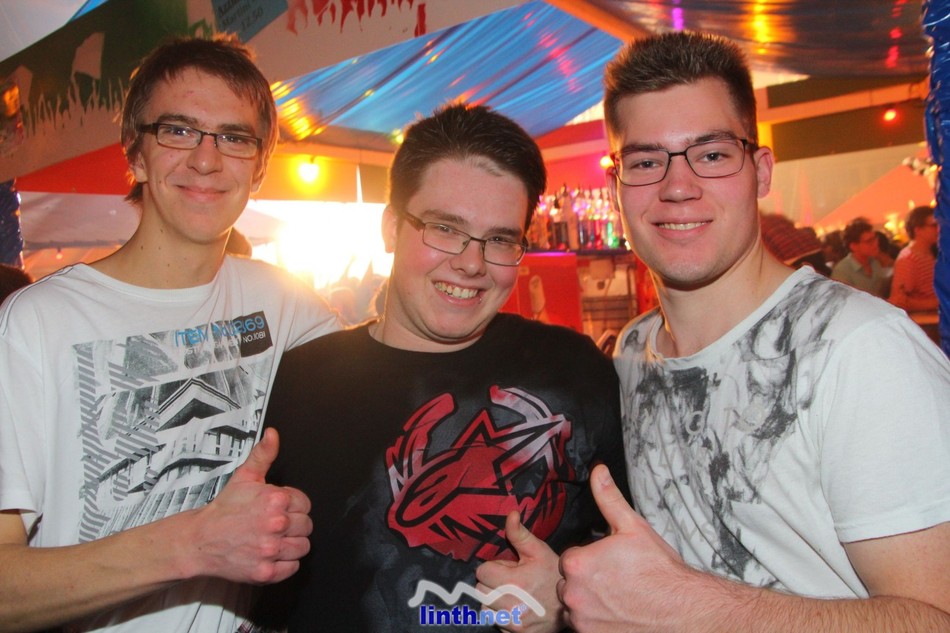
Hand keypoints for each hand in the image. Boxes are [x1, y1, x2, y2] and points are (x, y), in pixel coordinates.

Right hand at [188, 427, 311, 583]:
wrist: (199, 540)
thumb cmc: (224, 509)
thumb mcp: (244, 477)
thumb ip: (263, 454)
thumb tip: (273, 434)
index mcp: (275, 500)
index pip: (305, 504)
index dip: (293, 506)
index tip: (278, 508)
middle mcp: (276, 525)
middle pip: (307, 526)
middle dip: (293, 524)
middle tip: (273, 524)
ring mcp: (270, 550)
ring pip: (303, 547)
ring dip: (291, 544)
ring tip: (272, 539)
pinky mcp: (265, 572)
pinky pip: (293, 567)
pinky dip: (284, 563)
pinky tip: (269, 554)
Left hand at [475, 511, 563, 632]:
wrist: (572, 605)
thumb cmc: (553, 574)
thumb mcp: (538, 551)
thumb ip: (519, 534)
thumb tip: (511, 514)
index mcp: (513, 582)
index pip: (482, 572)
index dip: (493, 568)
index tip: (508, 569)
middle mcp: (510, 605)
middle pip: (480, 591)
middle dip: (491, 584)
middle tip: (509, 581)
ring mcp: (512, 623)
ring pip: (485, 608)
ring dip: (493, 601)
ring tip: (511, 595)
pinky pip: (495, 623)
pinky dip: (501, 616)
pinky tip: (516, 608)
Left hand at [557, 464, 699, 632]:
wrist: (682, 609)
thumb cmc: (658, 570)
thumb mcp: (633, 526)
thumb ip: (608, 498)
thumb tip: (598, 471)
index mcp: (576, 562)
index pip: (571, 558)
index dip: (592, 558)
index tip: (610, 562)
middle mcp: (572, 592)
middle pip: (569, 582)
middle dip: (588, 580)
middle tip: (616, 580)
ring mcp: (581, 618)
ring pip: (576, 604)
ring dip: (590, 601)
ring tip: (619, 597)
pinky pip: (583, 626)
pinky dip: (596, 621)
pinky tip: (618, 613)